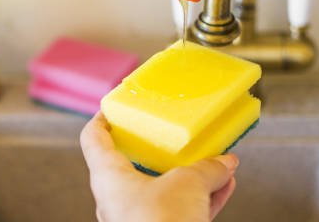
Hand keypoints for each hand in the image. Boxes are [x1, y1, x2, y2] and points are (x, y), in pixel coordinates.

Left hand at [80, 113, 238, 221]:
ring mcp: (136, 220)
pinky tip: (224, 187)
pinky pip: (178, 211)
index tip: (115, 107)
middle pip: (132, 164)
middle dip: (159, 149)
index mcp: (108, 178)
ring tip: (214, 162)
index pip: (93, 139)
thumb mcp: (188, 184)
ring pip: (161, 190)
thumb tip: (224, 163)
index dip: (103, 119)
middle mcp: (116, 199)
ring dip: (188, 176)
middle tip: (174, 135)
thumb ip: (206, 169)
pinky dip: (199, 199)